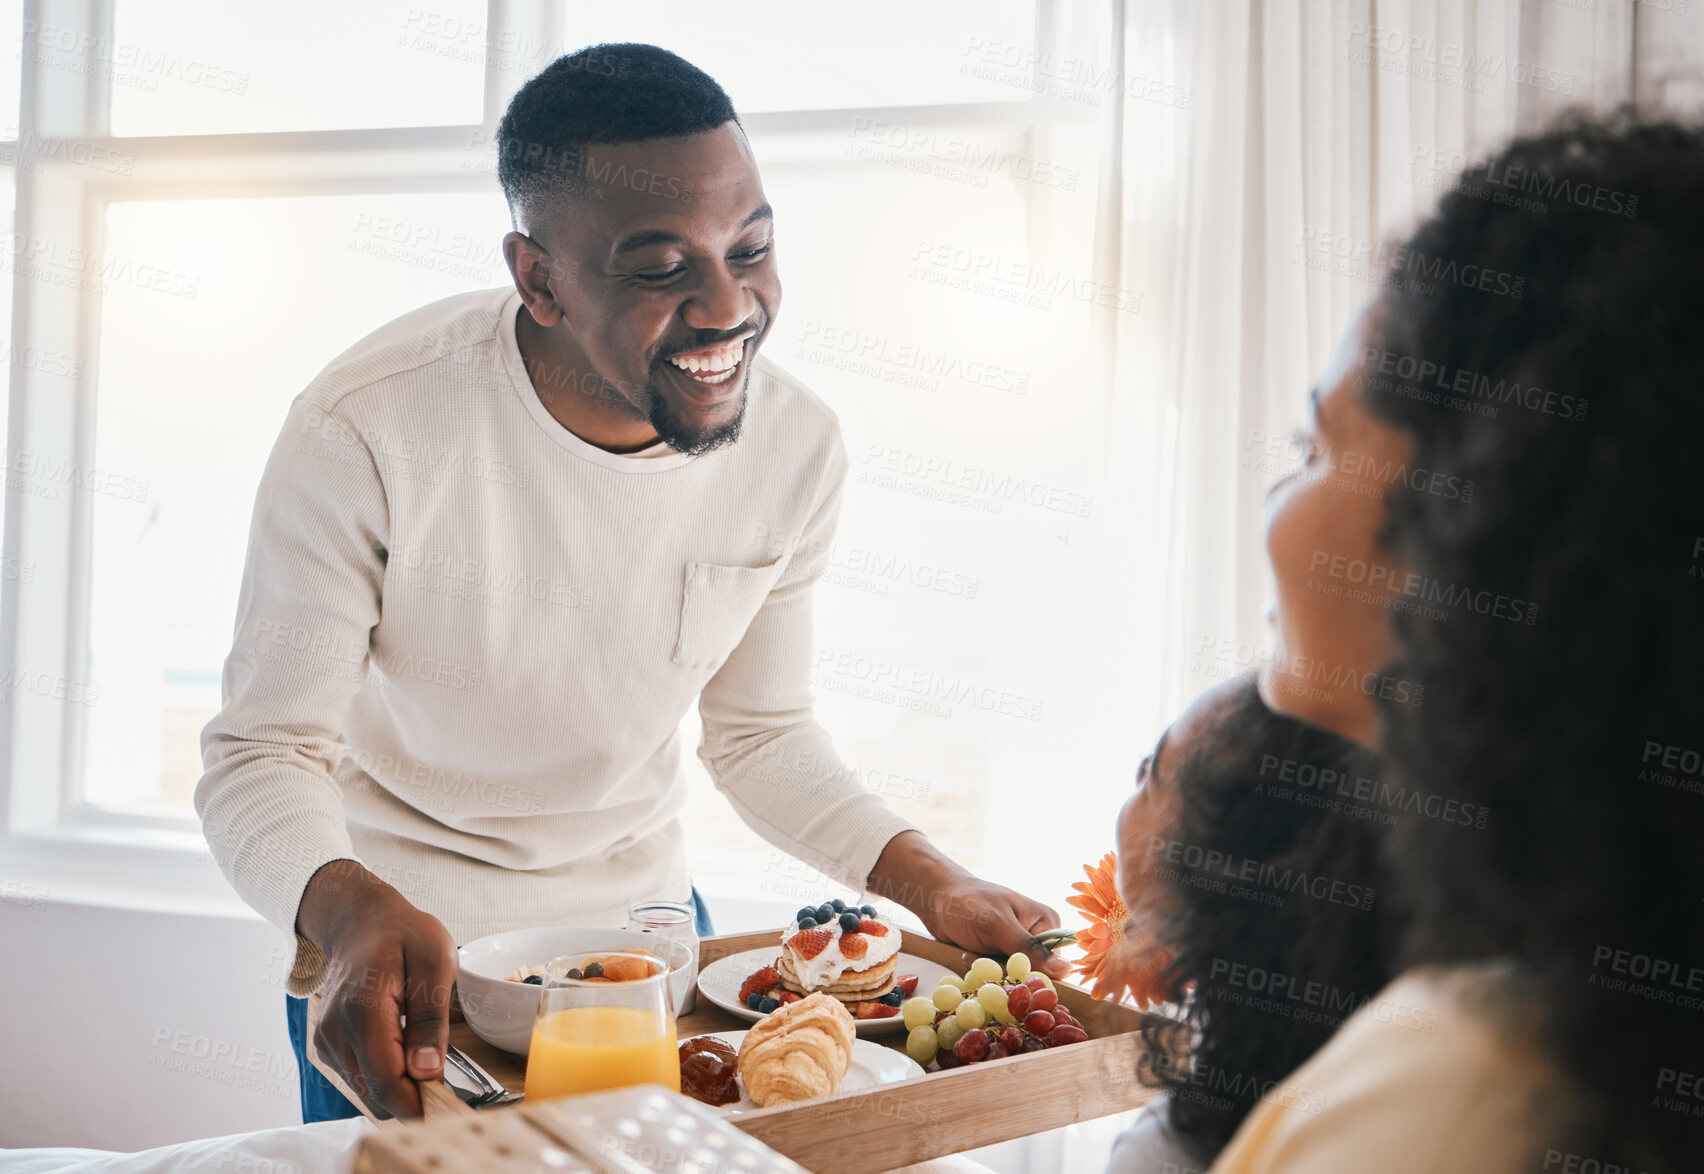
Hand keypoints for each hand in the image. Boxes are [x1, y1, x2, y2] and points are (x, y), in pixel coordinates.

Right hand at [296, 860, 457, 1118]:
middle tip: (446, 1082)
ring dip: (399, 1088)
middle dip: (412, 1098)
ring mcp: (328, 1041)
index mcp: (362, 1011)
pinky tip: (404, 1051)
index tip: (448, 1107)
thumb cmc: (403, 934)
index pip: (386, 1081)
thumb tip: (428, 1071)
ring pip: (367, 1091)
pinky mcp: (329, 1046)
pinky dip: (384, 1077)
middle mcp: (336, 1032)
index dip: (417, 1104)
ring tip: (425, 1057)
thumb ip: (430, 1019)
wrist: (361, 921)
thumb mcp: (435, 961)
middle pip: (375, 1093)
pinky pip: (360, 1078)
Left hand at [867, 831, 1070, 978]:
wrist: (936, 900)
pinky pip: (997, 975)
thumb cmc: (968, 904)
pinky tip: (968, 953)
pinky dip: (981, 970)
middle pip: (1032, 973)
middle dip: (1003, 968)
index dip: (1029, 970)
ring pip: (1012, 977)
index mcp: (1046, 923)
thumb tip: (1067, 971)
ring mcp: (1018, 947)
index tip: (1003, 961)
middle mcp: (1037, 936)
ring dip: (988, 969)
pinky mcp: (1001, 956)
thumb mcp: (998, 925)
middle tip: (980, 952)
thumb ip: (1029, 948)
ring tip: (971, 950)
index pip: (1053, 963)